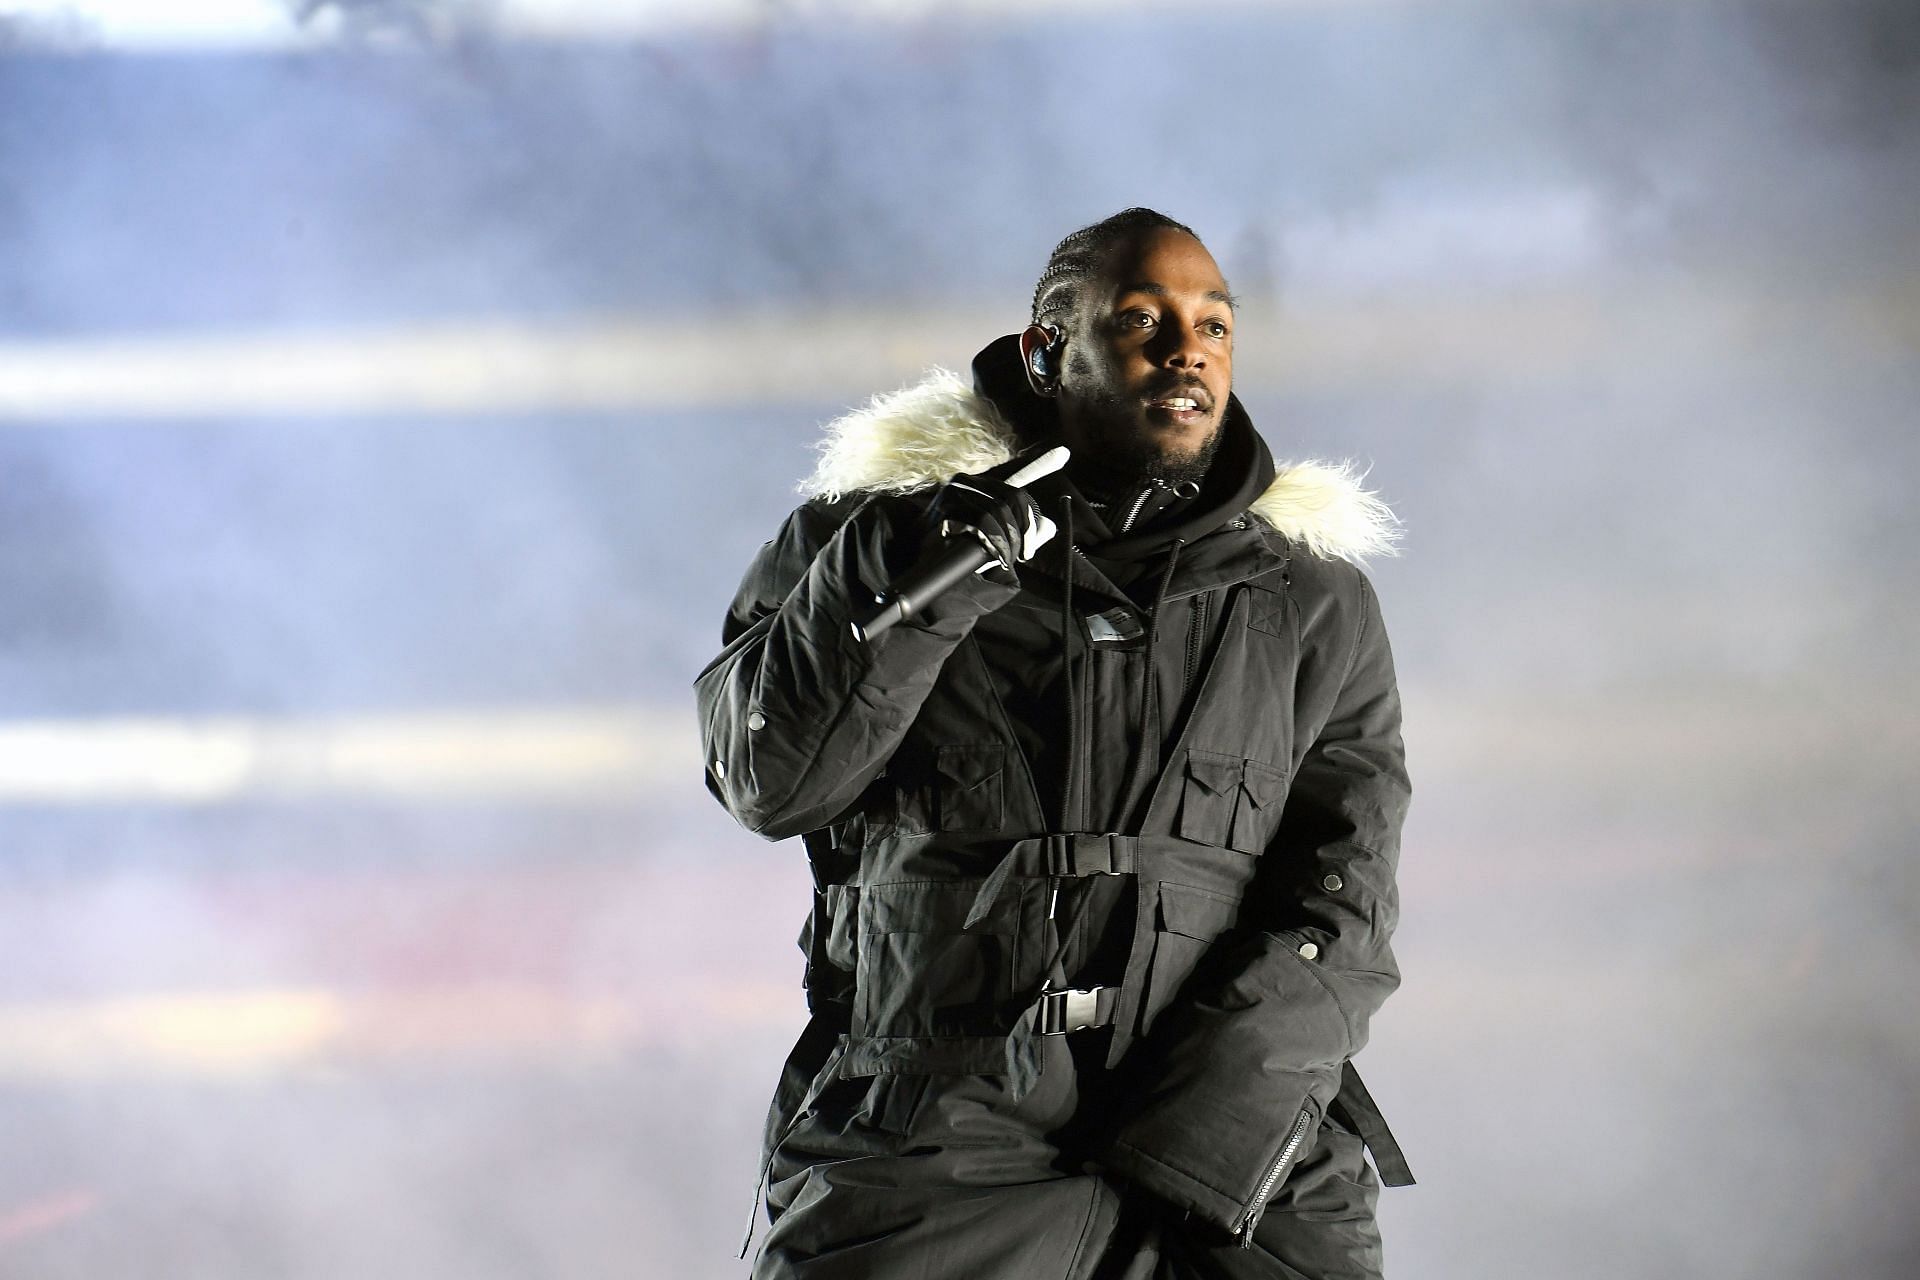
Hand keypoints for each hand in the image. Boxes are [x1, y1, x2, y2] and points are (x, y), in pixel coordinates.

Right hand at [924, 456, 1054, 569]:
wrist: (920, 564)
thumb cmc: (956, 552)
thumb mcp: (994, 542)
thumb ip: (1020, 533)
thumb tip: (1050, 526)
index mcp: (980, 487)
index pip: (1016, 484)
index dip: (1039, 474)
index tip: (1059, 466)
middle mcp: (967, 483)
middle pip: (1012, 497)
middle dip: (1023, 530)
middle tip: (1022, 554)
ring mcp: (955, 491)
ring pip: (998, 510)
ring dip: (1007, 540)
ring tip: (1003, 559)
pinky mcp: (946, 504)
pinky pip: (982, 522)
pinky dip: (994, 541)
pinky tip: (995, 555)